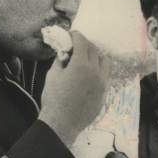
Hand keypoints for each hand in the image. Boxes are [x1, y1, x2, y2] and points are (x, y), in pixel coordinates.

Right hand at [39, 30, 109, 146]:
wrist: (62, 123)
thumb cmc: (53, 99)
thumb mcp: (52, 76)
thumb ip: (60, 61)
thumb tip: (64, 54)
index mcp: (81, 65)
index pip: (82, 43)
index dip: (76, 36)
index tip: (71, 34)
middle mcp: (96, 71)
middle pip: (95, 50)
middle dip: (86, 45)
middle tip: (77, 45)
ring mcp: (102, 83)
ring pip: (105, 62)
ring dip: (97, 56)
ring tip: (87, 58)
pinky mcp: (104, 93)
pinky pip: (105, 76)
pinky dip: (99, 70)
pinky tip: (90, 74)